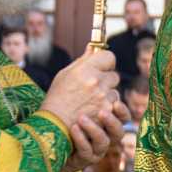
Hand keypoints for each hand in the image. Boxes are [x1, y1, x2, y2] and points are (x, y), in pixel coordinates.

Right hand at [42, 48, 120, 167]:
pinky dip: (109, 108)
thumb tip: (93, 46)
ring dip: (107, 96)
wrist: (55, 125)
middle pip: (114, 75)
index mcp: (86, 70)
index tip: (100, 66)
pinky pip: (116, 106)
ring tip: (89, 102)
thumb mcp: (65, 74)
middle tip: (91, 88)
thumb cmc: (57, 97)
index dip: (105, 62)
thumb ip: (83, 60)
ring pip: (115, 92)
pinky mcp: (108, 113)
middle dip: (105, 80)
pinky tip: (96, 110)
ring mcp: (104, 98)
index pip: (109, 57)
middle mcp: (97, 82)